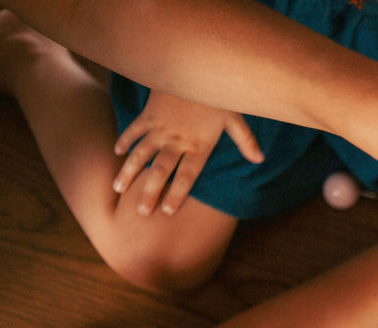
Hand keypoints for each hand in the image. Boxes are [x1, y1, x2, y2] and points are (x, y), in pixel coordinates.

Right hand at [113, 91, 264, 215]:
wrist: (193, 64)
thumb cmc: (217, 93)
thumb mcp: (235, 117)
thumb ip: (245, 141)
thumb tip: (260, 160)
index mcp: (199, 145)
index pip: (187, 176)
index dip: (177, 194)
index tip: (167, 212)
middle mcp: (177, 140)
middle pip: (160, 171)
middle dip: (149, 192)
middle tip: (141, 212)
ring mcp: (160, 127)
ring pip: (141, 154)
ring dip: (129, 171)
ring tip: (118, 188)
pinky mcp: (149, 114)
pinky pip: (134, 130)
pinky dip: (124, 140)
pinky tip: (117, 153)